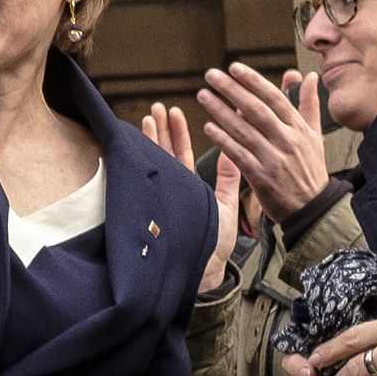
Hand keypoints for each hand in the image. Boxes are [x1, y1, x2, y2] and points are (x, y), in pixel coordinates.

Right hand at [140, 102, 241, 289]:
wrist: (205, 269)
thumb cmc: (217, 244)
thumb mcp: (226, 206)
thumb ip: (229, 179)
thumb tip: (235, 153)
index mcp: (190, 187)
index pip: (183, 154)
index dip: (180, 134)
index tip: (177, 112)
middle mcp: (174, 188)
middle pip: (166, 152)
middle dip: (163, 129)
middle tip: (160, 106)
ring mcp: (164, 192)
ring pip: (155, 159)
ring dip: (153, 136)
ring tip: (152, 113)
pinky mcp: (157, 197)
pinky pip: (149, 172)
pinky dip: (144, 153)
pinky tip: (141, 135)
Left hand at [198, 63, 329, 218]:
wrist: (313, 209)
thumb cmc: (311, 170)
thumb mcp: (315, 136)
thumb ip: (309, 104)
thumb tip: (310, 76)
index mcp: (299, 128)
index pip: (274, 98)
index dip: (253, 81)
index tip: (234, 67)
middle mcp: (287, 140)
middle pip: (255, 109)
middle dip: (231, 90)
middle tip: (211, 75)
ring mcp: (273, 159)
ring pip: (243, 130)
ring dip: (220, 111)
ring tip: (203, 96)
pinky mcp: (261, 177)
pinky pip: (238, 154)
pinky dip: (223, 140)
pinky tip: (208, 127)